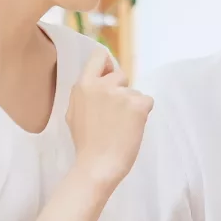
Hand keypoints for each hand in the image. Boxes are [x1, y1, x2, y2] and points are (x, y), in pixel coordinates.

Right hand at [66, 50, 153, 186]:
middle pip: (121, 75)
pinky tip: (131, 127)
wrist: (98, 164)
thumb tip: (99, 78)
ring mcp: (122, 94)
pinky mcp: (139, 104)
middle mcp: (103, 85)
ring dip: (132, 105)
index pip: (99, 56)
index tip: (109, 71)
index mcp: (84, 85)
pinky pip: (147, 101)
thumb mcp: (74, 112)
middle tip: (114, 114)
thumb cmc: (86, 142)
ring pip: (134, 92)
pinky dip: (143, 113)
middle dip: (121, 90)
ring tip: (120, 126)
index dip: (107, 64)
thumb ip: (86, 93)